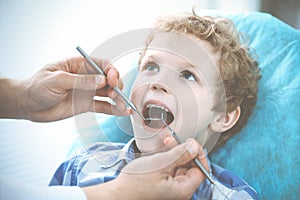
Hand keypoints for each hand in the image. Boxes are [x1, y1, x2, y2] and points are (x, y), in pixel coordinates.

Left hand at [15, 57, 129, 121]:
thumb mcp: (58, 80)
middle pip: (108, 79)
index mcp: (79, 65)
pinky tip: (123, 112)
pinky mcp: (85, 105)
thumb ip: (81, 81)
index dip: (111, 71)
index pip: (101, 64)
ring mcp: (86, 91)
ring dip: (118, 99)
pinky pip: (102, 106)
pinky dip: (113, 109)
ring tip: (123, 107)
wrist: (28, 105)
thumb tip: (102, 80)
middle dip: (116, 85)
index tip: (113, 80)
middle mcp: (86, 77)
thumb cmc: (37, 87)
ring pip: (108, 93)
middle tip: (116, 94)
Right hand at [82, 138, 207, 199]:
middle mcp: (178, 190)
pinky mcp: (161, 184)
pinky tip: (161, 150)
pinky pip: (169, 169)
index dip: (198, 155)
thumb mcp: (161, 163)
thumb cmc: (136, 183)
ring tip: (166, 142)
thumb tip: (195, 147)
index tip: (191, 144)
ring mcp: (169, 187)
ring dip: (174, 152)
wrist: (118, 193)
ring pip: (179, 166)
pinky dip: (167, 158)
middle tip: (174, 141)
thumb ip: (181, 154)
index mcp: (183, 189)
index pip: (201, 170)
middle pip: (190, 167)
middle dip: (183, 151)